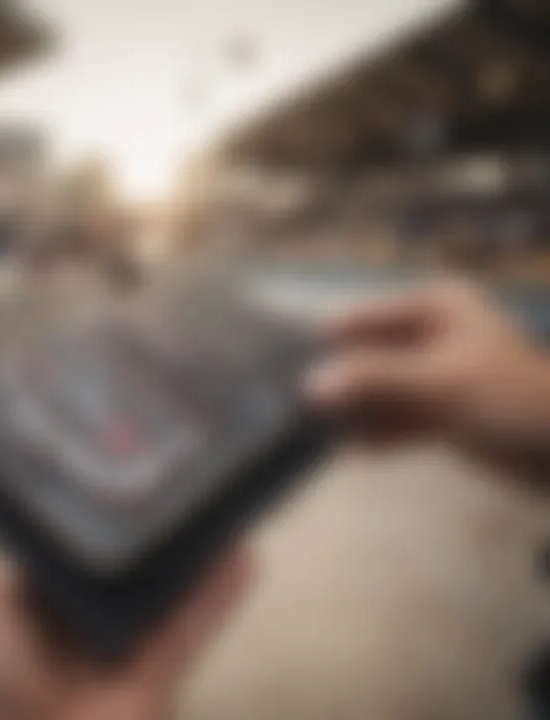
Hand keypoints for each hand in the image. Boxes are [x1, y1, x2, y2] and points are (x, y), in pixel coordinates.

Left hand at [0, 437, 252, 719]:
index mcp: (31, 582)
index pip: (65, 517)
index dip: (84, 475)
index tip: (104, 424)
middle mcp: (80, 603)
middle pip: (125, 540)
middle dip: (148, 498)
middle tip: (173, 443)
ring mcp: (124, 633)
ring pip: (169, 574)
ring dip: (195, 537)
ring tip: (219, 484)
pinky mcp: (160, 663)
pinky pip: (199, 618)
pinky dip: (224, 589)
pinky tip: (246, 548)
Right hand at [307, 279, 549, 465]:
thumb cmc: (507, 399)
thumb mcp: (437, 383)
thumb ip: (374, 380)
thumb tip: (310, 384)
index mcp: (436, 308)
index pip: (366, 315)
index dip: (330, 336)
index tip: (286, 355)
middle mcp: (433, 333)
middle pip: (373, 353)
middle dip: (343, 378)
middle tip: (298, 399)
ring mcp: (439, 373)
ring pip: (386, 387)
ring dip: (362, 409)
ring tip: (322, 428)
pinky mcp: (446, 409)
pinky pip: (403, 415)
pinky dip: (386, 431)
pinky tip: (362, 450)